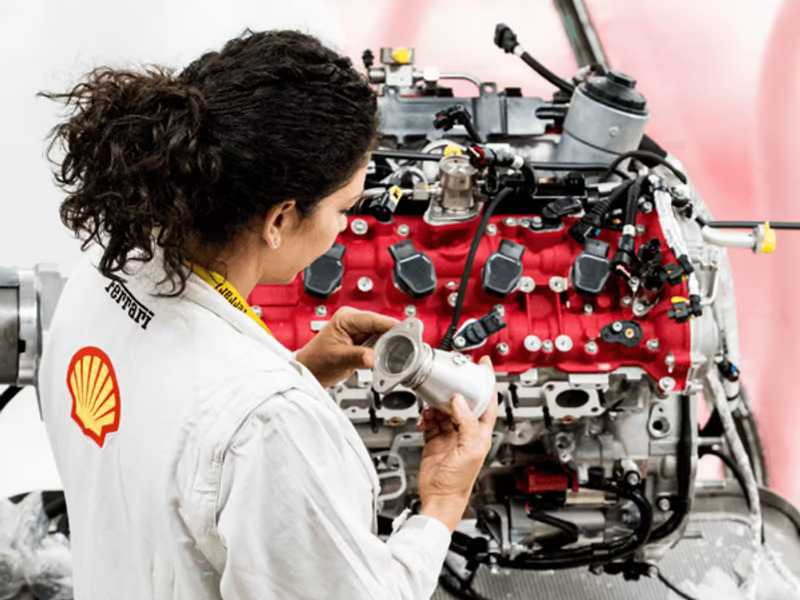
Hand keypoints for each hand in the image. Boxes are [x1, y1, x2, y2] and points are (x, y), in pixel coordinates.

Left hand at [294, 307, 397, 387]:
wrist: (310, 370)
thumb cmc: (316, 361)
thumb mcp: (337, 358)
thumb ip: (357, 357)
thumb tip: (373, 357)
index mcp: (346, 318)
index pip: (374, 319)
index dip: (392, 325)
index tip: (407, 332)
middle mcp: (354, 320)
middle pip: (382, 326)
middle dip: (393, 337)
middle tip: (406, 348)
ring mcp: (359, 330)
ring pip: (383, 335)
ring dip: (390, 345)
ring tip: (397, 355)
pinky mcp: (363, 340)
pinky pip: (380, 343)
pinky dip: (385, 351)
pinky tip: (389, 357)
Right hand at [416, 356, 497, 532]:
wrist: (439, 498)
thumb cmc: (458, 482)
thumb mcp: (468, 448)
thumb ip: (466, 422)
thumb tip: (459, 400)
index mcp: (481, 432)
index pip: (488, 401)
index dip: (487, 382)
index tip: (484, 365)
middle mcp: (466, 431)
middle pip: (463, 402)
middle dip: (454, 392)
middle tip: (446, 382)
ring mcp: (450, 435)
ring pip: (444, 410)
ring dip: (435, 406)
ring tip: (430, 409)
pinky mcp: (435, 440)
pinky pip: (430, 421)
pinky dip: (425, 418)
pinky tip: (424, 421)